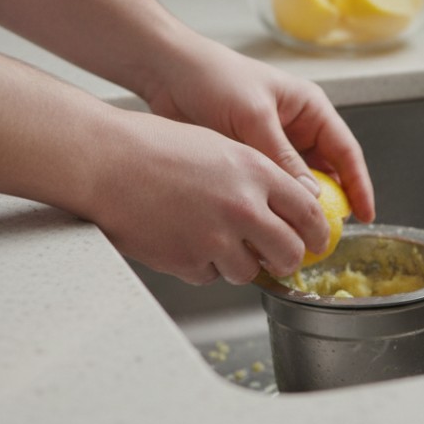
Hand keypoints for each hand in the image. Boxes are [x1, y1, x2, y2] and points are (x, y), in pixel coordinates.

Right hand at [89, 109, 330, 283]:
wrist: (106, 161)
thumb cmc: (156, 147)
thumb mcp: (222, 148)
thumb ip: (259, 179)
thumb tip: (287, 209)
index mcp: (256, 172)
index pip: (308, 212)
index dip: (318, 233)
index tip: (317, 241)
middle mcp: (242, 207)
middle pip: (289, 252)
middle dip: (288, 260)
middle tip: (280, 259)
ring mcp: (214, 238)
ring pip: (250, 271)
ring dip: (240, 263)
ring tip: (214, 239)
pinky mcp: (187, 261)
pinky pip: (210, 276)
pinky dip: (202, 265)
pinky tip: (183, 239)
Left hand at [142, 33, 375, 223]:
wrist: (168, 73)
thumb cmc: (213, 78)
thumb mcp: (253, 116)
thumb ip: (281, 157)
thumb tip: (310, 196)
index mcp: (309, 109)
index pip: (345, 152)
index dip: (359, 186)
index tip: (366, 216)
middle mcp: (296, 128)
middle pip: (326, 173)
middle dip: (329, 205)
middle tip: (327, 237)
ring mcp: (273, 146)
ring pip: (297, 185)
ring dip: (297, 209)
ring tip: (297, 237)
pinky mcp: (249, 160)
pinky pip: (270, 188)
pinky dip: (273, 206)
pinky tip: (269, 225)